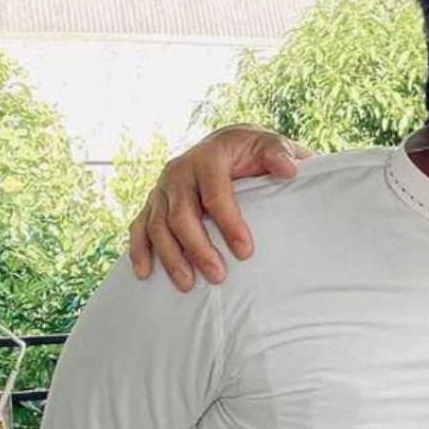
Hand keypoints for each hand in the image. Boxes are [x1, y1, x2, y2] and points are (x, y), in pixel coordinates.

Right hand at [128, 125, 315, 290]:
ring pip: (157, 226)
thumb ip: (279, 154)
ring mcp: (162, 188)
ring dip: (171, 257)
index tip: (245, 252)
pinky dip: (139, 250)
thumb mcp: (270, 145)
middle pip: (182, 215)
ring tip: (187, 284)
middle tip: (218, 275)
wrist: (226, 144)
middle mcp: (179, 171)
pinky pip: (139, 226)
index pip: (215, 195)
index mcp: (208, 157)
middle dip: (198, 248)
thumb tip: (288, 170)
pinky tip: (144, 273)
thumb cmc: (252, 150)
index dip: (229, 224)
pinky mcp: (153, 202)